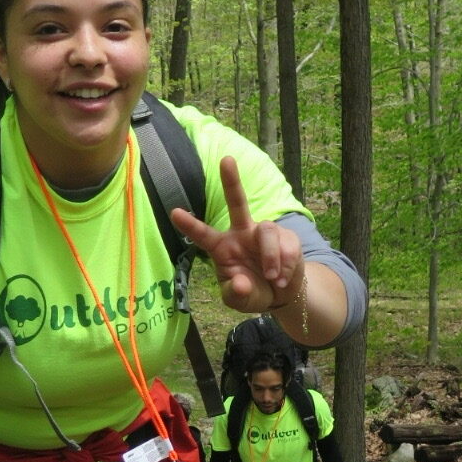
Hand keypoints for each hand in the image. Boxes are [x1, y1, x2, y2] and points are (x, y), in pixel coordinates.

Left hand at [170, 157, 303, 314]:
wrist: (281, 295)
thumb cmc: (252, 292)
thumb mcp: (239, 301)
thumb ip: (236, 294)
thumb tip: (240, 283)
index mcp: (222, 247)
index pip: (204, 235)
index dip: (190, 225)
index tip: (174, 212)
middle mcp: (242, 233)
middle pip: (238, 202)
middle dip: (232, 181)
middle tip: (226, 160)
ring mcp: (264, 233)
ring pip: (267, 231)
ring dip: (271, 257)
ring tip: (272, 278)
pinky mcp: (287, 237)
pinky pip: (287, 245)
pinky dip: (285, 267)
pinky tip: (282, 278)